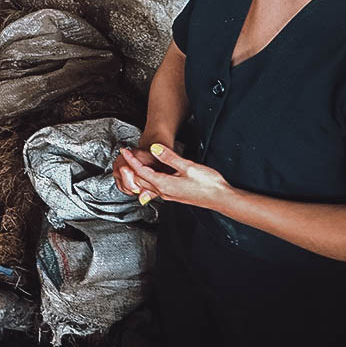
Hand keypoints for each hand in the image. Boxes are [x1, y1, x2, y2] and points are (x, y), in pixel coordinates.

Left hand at [117, 143, 232, 210]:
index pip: (140, 171)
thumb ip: (169, 157)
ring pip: (147, 185)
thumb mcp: (187, 166)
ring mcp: (169, 194)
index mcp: (164, 184)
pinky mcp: (174, 194)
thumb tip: (154, 148)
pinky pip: (155, 187)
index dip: (131, 159)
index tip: (124, 150)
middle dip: (130, 168)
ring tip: (134, 163)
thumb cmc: (208, 184)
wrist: (221, 198)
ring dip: (138, 174)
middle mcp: (164, 192)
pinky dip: (148, 179)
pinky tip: (151, 174)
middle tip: (126, 155)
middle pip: (140, 180)